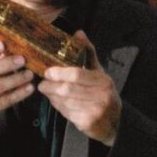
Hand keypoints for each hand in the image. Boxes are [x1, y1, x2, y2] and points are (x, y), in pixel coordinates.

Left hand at [37, 30, 120, 146]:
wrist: (114, 122)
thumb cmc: (102, 92)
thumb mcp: (98, 72)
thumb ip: (88, 52)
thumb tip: (78, 33)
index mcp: (103, 80)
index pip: (77, 74)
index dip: (59, 73)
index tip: (47, 72)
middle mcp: (101, 95)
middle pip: (67, 89)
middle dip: (50, 87)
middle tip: (42, 84)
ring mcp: (95, 111)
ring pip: (64, 101)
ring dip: (52, 97)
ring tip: (48, 92)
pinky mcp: (88, 123)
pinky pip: (66, 113)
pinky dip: (58, 106)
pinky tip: (57, 102)